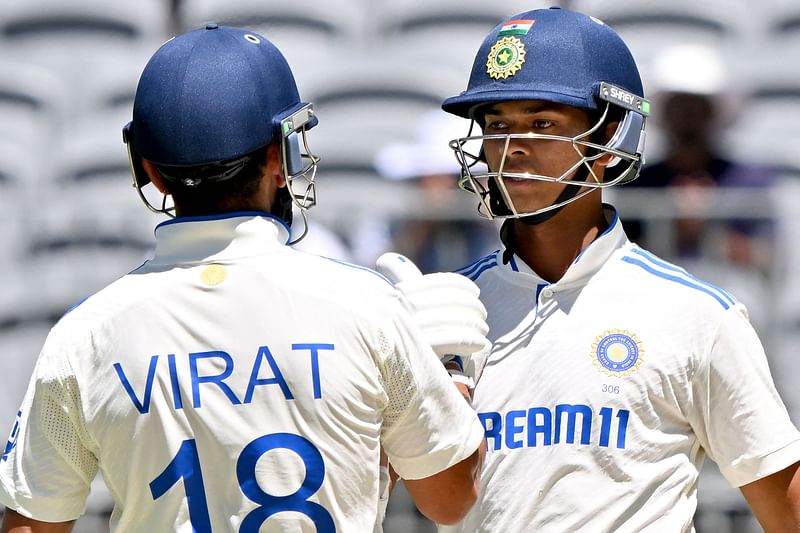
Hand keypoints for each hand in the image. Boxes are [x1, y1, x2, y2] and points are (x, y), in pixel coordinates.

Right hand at [376, 253, 489, 385]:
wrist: (373, 376)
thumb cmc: (385, 339)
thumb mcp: (389, 309)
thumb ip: (394, 285)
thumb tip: (387, 260)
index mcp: (394, 298)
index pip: (434, 284)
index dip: (458, 285)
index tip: (473, 290)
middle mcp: (399, 312)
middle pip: (446, 302)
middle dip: (470, 306)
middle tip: (481, 313)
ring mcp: (408, 333)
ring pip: (452, 321)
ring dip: (474, 324)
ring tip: (483, 329)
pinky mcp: (416, 354)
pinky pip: (451, 340)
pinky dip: (471, 339)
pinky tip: (481, 342)